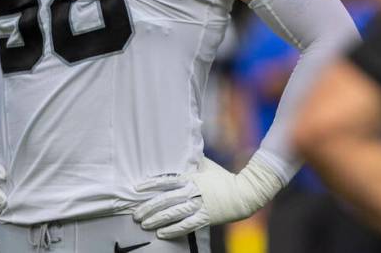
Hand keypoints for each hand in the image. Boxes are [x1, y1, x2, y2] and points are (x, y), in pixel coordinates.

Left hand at [133, 156, 283, 239]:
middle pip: (166, 200)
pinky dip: (173, 230)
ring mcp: (199, 206)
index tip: (136, 189)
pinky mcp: (206, 218)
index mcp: (191, 178)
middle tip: (135, 213)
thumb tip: (181, 148)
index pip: (166, 181)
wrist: (245, 193)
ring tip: (144, 224)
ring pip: (174, 214)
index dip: (150, 185)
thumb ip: (192, 160)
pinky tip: (162, 233)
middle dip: (149, 207)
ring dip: (157, 219)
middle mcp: (193, 192)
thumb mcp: (206, 165)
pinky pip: (186, 226)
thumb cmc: (223, 177)